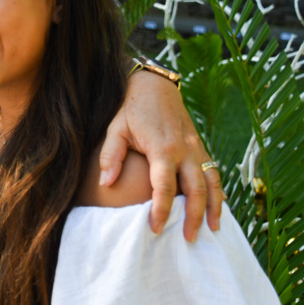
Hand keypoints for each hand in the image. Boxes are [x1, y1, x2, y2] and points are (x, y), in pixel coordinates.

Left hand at [99, 70, 223, 241]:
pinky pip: (213, 172)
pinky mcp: (199, 146)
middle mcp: (185, 150)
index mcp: (163, 148)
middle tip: (188, 239)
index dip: (161, 210)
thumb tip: (106, 183)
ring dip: (214, 207)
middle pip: (196, 190)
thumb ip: (110, 155)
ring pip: (212, 182)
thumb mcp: (115, 128)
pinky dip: (218, 190)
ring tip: (214, 229)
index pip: (164, 187)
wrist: (153, 84)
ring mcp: (196, 148)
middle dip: (194, 217)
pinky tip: (218, 205)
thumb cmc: (131, 108)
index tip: (155, 228)